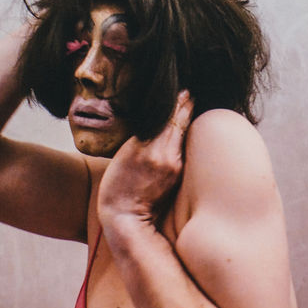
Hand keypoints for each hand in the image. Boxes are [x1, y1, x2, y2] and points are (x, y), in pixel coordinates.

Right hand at [98, 91, 193, 224]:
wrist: (127, 218)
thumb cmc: (117, 186)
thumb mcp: (123, 154)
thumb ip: (142, 137)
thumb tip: (158, 120)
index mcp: (145, 145)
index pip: (166, 116)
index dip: (175, 101)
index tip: (181, 89)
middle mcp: (162, 153)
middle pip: (178, 121)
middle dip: (185, 105)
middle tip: (190, 91)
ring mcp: (172, 164)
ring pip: (182, 133)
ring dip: (186, 118)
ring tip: (190, 102)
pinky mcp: (177, 173)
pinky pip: (182, 147)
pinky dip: (183, 135)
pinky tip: (185, 127)